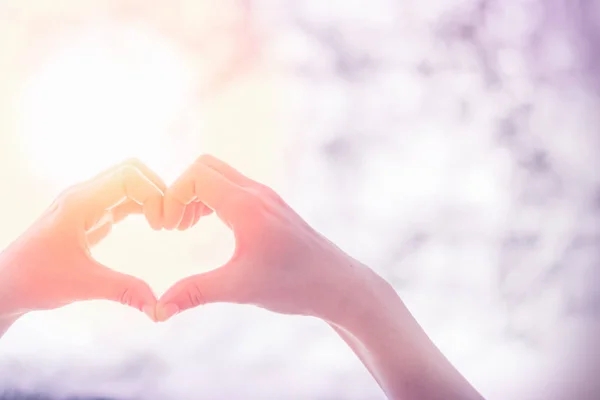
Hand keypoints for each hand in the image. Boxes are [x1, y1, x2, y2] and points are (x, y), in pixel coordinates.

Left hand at [0, 159, 169, 319]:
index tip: (162, 225)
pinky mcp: (89, 215)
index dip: (153, 193)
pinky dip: (141, 205)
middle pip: (131, 171)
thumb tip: (160, 308)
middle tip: (168, 220)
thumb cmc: (36, 280)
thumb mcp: (84, 285)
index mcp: (80, 203)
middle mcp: (83, 195)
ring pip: (128, 182)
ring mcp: (86, 203)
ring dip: (150, 196)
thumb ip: (125, 291)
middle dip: (157, 189)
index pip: (129, 176)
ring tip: (164, 223)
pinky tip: (152, 224)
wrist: (7, 285)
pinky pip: (122, 198)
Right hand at [156, 155, 381, 322]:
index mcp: (247, 207)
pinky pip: (233, 187)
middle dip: (181, 190)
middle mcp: (257, 193)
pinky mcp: (271, 205)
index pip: (196, 176)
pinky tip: (209, 224)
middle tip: (175, 225)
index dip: (172, 197)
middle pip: (205, 166)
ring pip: (220, 175)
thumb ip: (196, 293)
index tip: (168, 228)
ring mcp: (266, 197)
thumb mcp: (240, 289)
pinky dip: (213, 198)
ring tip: (186, 226)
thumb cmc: (293, 284)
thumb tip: (157, 310)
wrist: (335, 283)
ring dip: (196, 193)